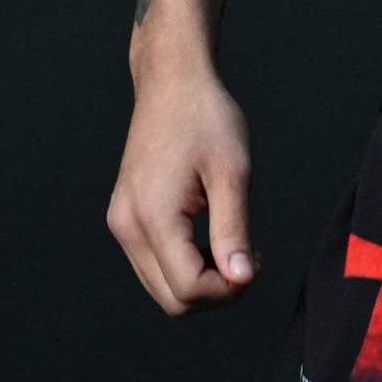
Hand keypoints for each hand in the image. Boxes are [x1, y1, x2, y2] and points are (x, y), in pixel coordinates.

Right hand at [107, 65, 261, 315]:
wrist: (172, 82)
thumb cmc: (206, 117)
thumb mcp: (233, 173)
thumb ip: (234, 230)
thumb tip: (242, 278)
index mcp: (153, 216)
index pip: (188, 289)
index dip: (229, 289)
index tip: (258, 261)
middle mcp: (128, 226)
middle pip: (172, 299)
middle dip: (216, 291)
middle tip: (251, 258)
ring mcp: (123, 222)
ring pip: (162, 286)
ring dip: (202, 280)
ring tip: (236, 246)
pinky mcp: (126, 217)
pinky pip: (156, 264)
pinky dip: (187, 264)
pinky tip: (215, 239)